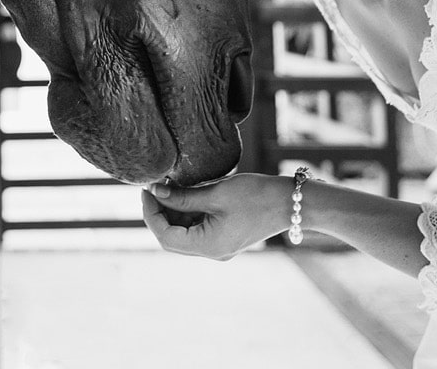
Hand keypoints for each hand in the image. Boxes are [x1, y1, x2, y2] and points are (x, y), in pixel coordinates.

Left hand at [140, 172, 297, 260]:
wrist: (290, 202)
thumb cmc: (255, 195)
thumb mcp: (215, 193)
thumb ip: (182, 196)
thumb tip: (154, 191)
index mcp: (209, 245)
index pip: (166, 237)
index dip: (151, 214)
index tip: (146, 190)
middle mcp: (212, 251)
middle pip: (173, 238)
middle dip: (160, 213)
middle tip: (154, 187)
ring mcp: (219, 246)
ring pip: (184, 232)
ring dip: (173, 211)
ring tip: (169, 186)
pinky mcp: (225, 237)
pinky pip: (198, 228)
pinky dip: (188, 212)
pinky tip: (185, 192)